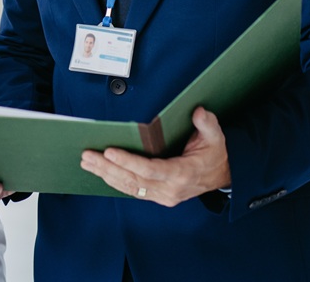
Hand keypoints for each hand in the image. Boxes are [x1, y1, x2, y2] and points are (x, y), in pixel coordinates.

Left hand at [80, 106, 229, 206]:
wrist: (223, 175)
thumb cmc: (215, 154)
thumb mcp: (216, 137)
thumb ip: (207, 124)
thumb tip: (198, 112)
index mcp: (183, 174)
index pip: (150, 170)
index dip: (128, 161)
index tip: (109, 152)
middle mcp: (171, 189)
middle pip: (133, 180)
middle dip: (108, 167)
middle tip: (87, 155)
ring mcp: (163, 195)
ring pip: (129, 187)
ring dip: (106, 175)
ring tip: (87, 162)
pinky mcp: (157, 196)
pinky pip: (133, 190)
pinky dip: (114, 181)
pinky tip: (100, 172)